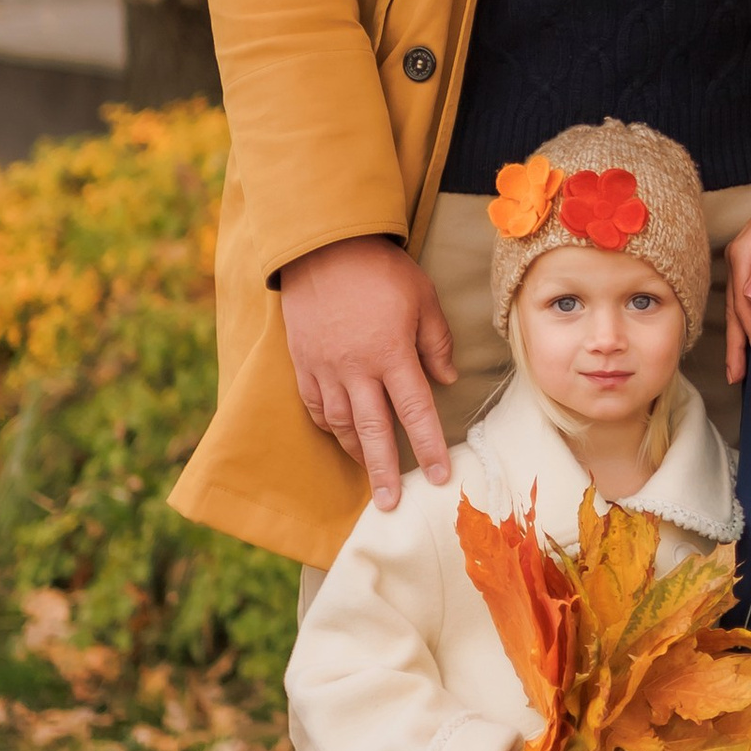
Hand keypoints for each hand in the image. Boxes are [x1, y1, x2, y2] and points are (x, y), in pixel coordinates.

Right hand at [279, 235, 458, 508]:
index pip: (415, 412)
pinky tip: (339, 434)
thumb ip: (436, 341)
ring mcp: (325, 368)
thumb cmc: (380, 268)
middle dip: (385, 472)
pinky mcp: (303, 361)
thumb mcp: (422, 297)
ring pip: (341, 423)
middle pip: (373, 432)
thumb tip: (446, 379)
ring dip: (355, 452)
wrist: (321, 246)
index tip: (441, 477)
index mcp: (392, 353)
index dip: (429, 448)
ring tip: (369, 474)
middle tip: (390, 505)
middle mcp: (357, 369)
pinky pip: (315, 404)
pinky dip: (328, 423)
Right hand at [725, 158, 750, 380]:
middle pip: (735, 309)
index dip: (750, 333)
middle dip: (736, 344)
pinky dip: (749, 319)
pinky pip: (749, 296)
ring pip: (740, 305)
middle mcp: (741, 258)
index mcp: (744, 254)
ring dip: (740, 336)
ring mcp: (748, 260)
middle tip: (737, 377)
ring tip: (740, 367)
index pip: (743, 304)